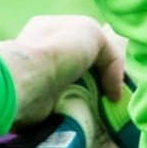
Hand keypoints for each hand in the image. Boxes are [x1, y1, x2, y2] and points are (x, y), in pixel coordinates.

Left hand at [0, 16, 125, 128]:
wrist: (31, 81)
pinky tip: (90, 119)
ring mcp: (41, 80)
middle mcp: (44, 53)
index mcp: (53, 28)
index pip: (85, 42)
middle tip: (113, 97)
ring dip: (90, 102)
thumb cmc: (61, 49)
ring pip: (76, 92)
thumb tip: (113, 92)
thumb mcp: (95, 34)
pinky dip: (78, 116)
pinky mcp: (39, 107)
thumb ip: (111, 55)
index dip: (103, 59)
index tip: (116, 76)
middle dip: (98, 83)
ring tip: (105, 111)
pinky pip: (66, 111)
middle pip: (82, 69)